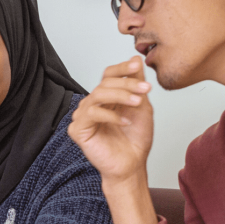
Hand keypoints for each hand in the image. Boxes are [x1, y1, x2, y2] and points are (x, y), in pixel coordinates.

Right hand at [68, 56, 154, 187]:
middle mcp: (92, 104)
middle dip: (127, 84)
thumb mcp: (141, 106)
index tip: (137, 66)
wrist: (132, 164)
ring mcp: (83, 116)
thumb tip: (135, 59)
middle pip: (104, 84)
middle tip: (146, 89)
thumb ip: (136, 84)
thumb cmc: (135, 138)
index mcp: (105, 97)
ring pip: (97, 95)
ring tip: (137, 102)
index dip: (122, 69)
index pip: (108, 75)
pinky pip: (91, 114)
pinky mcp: (78, 130)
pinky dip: (110, 115)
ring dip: (120, 96)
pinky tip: (125, 122)